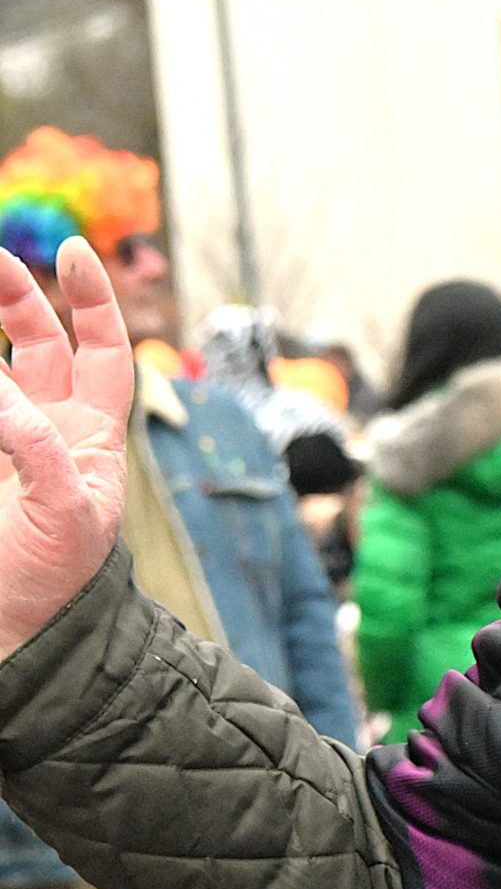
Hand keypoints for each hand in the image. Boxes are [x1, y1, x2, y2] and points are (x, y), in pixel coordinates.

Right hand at [0, 239, 133, 661]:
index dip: (91, 299)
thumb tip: (0, 388)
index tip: (71, 250)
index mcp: (92, 436)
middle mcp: (49, 429)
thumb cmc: (59, 582)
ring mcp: (6, 444)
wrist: (20, 637)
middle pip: (36, 341)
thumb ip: (34, 446)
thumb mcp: (65, 511)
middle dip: (12, 295)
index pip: (102, 350)